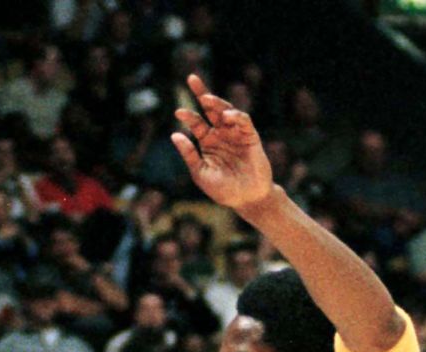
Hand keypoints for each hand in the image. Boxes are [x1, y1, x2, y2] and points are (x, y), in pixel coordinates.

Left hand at [172, 74, 273, 215]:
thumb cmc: (223, 190)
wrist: (247, 199)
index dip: (188, 116)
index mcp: (208, 142)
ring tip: (206, 99)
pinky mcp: (250, 136)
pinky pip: (243, 122)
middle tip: (191, 78)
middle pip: (211, 108)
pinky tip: (226, 116)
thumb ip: (189, 155)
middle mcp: (221, 133)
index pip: (197, 123)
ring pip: (226, 110)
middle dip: (202, 93)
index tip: (178, 112)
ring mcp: (236, 133)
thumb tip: (174, 134)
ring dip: (217, 103)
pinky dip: (236, 116)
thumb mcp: (201, 173)